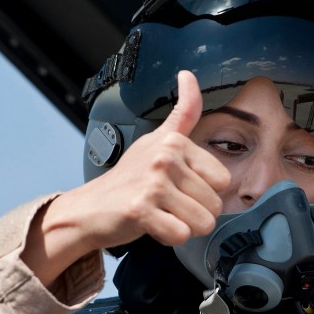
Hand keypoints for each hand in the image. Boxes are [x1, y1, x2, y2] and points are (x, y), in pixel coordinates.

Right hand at [22, 71, 230, 284]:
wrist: (90, 207)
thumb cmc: (129, 178)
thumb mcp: (157, 140)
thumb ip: (183, 113)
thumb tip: (189, 75)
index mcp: (175, 142)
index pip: (223, 180)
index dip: (204, 192)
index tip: (178, 188)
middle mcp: (165, 158)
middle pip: (215, 205)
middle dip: (194, 213)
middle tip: (167, 205)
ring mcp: (152, 183)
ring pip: (202, 223)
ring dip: (183, 227)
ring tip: (161, 214)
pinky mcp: (141, 209)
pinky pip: (180, 235)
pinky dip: (168, 238)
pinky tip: (151, 226)